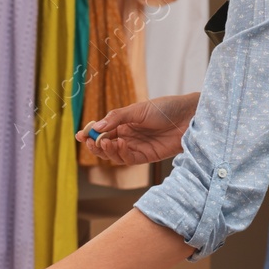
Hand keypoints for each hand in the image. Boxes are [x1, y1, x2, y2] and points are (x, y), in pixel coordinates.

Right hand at [77, 92, 196, 165]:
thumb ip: (116, 118)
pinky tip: (119, 145)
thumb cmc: (165, 108)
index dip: (91, 134)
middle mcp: (129, 136)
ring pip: (115, 155)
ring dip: (107, 150)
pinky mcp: (147, 156)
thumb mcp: (137, 110)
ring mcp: (137, 147)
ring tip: (107, 142)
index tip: (80, 135)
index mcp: (124, 122)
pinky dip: (121, 154)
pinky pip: (129, 159)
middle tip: (90, 142)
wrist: (188, 117)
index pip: (103, 131)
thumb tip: (95, 128)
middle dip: (96, 145)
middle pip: (106, 145)